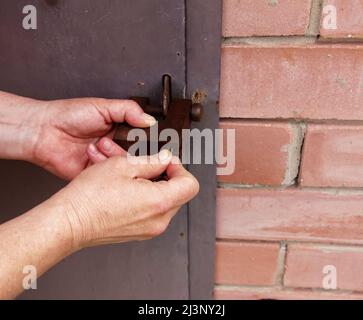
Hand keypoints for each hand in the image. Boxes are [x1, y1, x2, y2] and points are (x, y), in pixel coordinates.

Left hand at [31, 97, 155, 179]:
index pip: (142, 137)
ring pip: (124, 165)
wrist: (43, 131)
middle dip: (131, 148)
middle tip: (124, 141)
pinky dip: (102, 163)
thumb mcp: (103, 106)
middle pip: (136, 154)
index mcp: (120, 129)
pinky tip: (92, 152)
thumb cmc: (68, 116)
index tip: (148, 138)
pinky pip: (109, 175)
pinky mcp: (97, 174)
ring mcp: (106, 161)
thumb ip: (129, 110)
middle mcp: (115, 146)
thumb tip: (149, 120)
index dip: (146, 138)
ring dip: (113, 153)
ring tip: (101, 142)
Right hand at [55, 150, 198, 248]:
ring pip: (164, 201)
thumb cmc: (90, 196)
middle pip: (178, 193)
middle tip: (146, 164)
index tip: (165, 161)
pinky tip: (126, 188)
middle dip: (165, 175)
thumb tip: (166, 159)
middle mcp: (159, 220)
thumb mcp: (124, 166)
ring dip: (152, 184)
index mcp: (160, 202)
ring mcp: (150, 230)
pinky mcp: (139, 233)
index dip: (179, 168)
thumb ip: (152, 161)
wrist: (70, 222)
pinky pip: (151, 211)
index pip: (190, 184)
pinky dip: (144, 197)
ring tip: (131, 175)